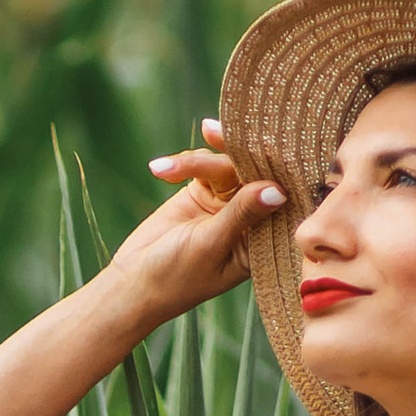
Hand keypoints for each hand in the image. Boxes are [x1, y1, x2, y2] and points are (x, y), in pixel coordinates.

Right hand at [100, 122, 288, 330]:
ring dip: (198, 161)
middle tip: (214, 132)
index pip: (280, 199)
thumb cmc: (177, 277)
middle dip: (236, 152)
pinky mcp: (202, 192)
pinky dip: (183, 163)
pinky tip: (161, 170)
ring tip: (169, 169)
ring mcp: (227, 203)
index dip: (277, 170)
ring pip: (226, 165)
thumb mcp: (211, 245)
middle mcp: (251, 218)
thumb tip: (276, 189)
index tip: (269, 147)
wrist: (134, 283)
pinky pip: (202, 165)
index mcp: (264, 239)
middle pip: (254, 173)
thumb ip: (241, 214)